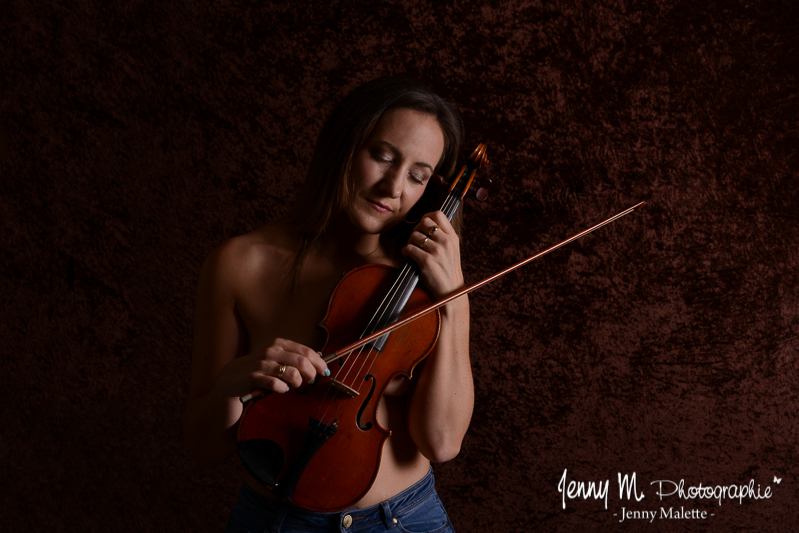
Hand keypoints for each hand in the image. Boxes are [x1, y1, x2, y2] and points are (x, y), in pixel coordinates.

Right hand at [213, 338, 329, 396]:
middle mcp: (270, 351)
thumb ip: (292, 359)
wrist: (228, 384)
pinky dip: (283, 389)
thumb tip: (318, 361)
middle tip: (310, 382)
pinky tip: (281, 390)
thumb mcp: (274, 361)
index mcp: (277, 344)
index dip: (319, 363)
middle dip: (312, 373)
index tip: (325, 372)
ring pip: (292, 373)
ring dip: (298, 383)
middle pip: (302, 362)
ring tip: (293, 386)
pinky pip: (276, 384)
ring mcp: (261, 364)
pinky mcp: (253, 379)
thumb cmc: (256, 373)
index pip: (306, 351)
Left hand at [401, 211, 463, 299]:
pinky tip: (409, 257)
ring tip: (412, 250)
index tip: (422, 225)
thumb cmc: (448, 270)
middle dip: (416, 229)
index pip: (438, 214)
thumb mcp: (453, 249)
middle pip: (424, 222)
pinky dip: (405, 252)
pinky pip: (409, 248)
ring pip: (414, 236)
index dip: (426, 216)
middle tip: (416, 239)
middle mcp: (446, 241)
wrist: (451, 290)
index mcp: (452, 236)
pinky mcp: (427, 261)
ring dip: (409, 242)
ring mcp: (437, 251)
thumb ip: (443, 236)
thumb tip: (427, 223)